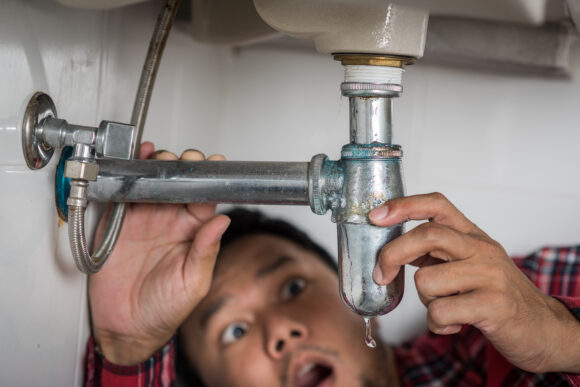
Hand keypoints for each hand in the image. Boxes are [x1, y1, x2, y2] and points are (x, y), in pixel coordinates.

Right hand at [89, 142, 229, 364]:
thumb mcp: (192, 284)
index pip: (204, 198)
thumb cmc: (163, 312)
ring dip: (158, 164)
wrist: (125, 328)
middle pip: (180, 182)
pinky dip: (129, 172)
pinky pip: (124, 191)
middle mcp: (170, 222)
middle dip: (183, 165)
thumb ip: (205, 252)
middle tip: (183, 160)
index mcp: (192, 234)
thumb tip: (222, 221)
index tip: (212, 164)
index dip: (209, 179)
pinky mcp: (118, 221)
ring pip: (153, 181)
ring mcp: (144, 219)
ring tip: (161, 158)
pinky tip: (137, 160)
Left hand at [369, 193, 579, 372]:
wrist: (543, 328)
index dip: (403, 205)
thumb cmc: (495, 295)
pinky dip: (437, 325)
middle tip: (380, 275)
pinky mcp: (493, 304)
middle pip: (427, 235)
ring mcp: (490, 275)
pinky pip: (439, 312)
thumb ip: (436, 253)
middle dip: (392, 255)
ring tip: (446, 309)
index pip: (437, 204)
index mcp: (473, 235)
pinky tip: (453, 325)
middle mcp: (482, 249)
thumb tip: (390, 250)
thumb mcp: (469, 264)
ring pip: (426, 281)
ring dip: (426, 302)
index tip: (376, 216)